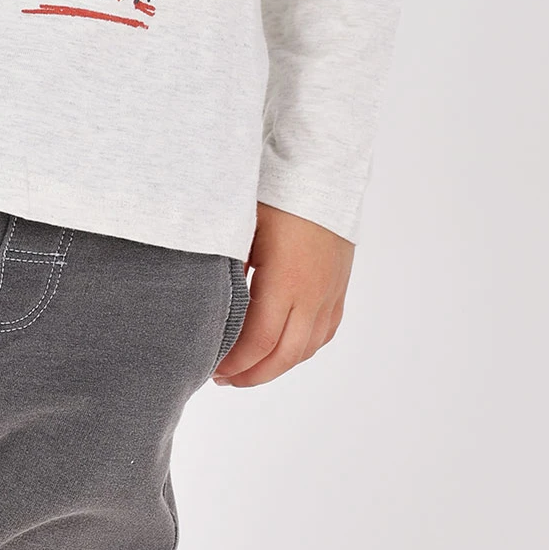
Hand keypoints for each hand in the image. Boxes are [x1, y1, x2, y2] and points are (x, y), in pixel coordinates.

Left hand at [212, 202, 354, 387]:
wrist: (324, 170)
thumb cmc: (277, 194)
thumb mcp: (244, 229)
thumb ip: (230, 271)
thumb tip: (209, 306)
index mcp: (285, 281)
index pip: (259, 342)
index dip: (235, 363)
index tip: (212, 367)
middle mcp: (312, 294)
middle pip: (284, 356)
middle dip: (252, 374)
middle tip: (224, 378)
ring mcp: (330, 293)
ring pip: (306, 349)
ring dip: (276, 365)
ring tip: (249, 368)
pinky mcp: (339, 287)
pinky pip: (323, 333)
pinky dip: (302, 349)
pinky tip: (283, 350)